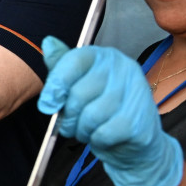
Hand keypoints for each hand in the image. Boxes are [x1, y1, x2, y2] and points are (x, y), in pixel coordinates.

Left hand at [38, 36, 183, 185]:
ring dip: (80, 130)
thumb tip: (47, 42)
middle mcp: (124, 69)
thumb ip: (62, 66)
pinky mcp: (138, 121)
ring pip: (90, 116)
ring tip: (86, 130)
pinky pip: (102, 133)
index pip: (75, 60)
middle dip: (67, 116)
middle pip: (78, 93)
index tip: (47, 104)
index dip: (55, 84)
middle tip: (71, 124)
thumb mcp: (80, 85)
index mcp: (106, 56)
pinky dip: (96, 140)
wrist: (135, 143)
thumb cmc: (103, 111)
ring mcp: (136, 94)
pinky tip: (102, 137)